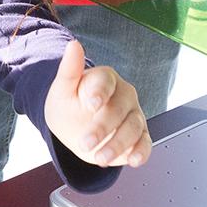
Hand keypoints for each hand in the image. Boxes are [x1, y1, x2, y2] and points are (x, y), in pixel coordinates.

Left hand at [43, 40, 151, 168]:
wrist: (74, 126)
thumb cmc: (69, 104)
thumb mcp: (62, 89)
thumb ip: (69, 69)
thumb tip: (73, 45)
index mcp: (106, 78)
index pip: (106, 82)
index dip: (99, 92)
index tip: (91, 103)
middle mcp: (124, 94)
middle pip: (119, 109)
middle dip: (103, 127)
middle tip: (85, 142)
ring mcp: (134, 115)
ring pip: (133, 128)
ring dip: (118, 144)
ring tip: (100, 158)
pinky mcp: (139, 135)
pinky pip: (144, 143)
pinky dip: (141, 152)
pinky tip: (132, 160)